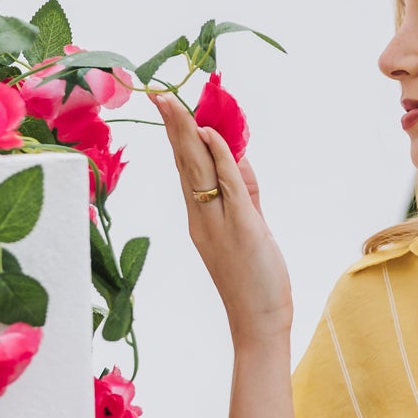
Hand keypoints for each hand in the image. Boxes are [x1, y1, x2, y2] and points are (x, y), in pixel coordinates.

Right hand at [152, 89, 292, 347]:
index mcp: (201, 218)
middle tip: (160, 95)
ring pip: (199, 169)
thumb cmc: (253, 281)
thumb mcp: (248, 229)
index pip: (186, 168)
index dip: (177, 136)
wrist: (257, 323)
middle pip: (185, 163)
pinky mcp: (242, 227)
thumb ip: (245, 193)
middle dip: (174, 126)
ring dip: (187, 133)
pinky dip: (219, 157)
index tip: (168, 106)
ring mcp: (219, 222)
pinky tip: (209, 135)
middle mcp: (202, 217)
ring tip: (174, 104)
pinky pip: (228, 185)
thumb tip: (237, 158)